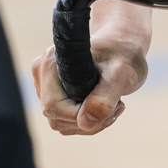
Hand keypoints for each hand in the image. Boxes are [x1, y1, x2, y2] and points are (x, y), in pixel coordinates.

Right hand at [31, 0, 152, 135]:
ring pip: (62, 123)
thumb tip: (85, 122)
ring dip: (91, 122)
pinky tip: (106, 105)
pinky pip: (66, 121)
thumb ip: (104, 98)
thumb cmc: (124, 53)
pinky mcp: (54, 94)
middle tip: (118, 106)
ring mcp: (45, 85)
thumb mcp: (122, 74)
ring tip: (115, 103)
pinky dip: (88, 119)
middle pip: (56, 119)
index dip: (81, 116)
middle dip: (90, 121)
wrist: (124, 44)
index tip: (112, 106)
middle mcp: (43, 73)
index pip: (53, 107)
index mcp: (52, 63)